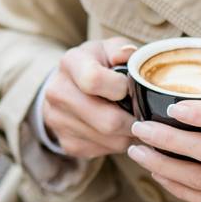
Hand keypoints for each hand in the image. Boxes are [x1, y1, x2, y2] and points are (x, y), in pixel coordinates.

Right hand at [39, 37, 138, 158]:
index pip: (94, 80)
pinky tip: (116, 130)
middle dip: (133, 120)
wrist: (66, 86)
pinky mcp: (67, 143)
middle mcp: (58, 92)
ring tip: (130, 120)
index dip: (121, 87)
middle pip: (107, 120)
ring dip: (128, 134)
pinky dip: (117, 143)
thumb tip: (128, 54)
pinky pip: (103, 152)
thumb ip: (122, 49)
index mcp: (70, 63)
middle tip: (142, 113)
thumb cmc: (96, 65)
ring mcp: (59, 121)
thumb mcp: (108, 49)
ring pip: (110, 140)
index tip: (128, 87)